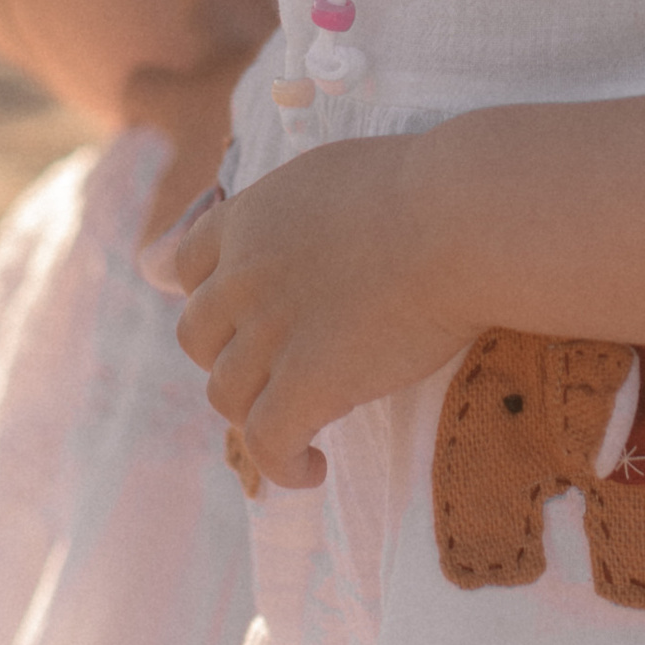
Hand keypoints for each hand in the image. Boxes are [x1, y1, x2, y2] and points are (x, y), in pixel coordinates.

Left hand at [173, 133, 475, 489]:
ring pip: (225, 395)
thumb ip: (292, 211)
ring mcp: (271, 332)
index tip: (239, 320)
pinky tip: (313, 468)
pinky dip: (282, 466)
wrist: (460, 223)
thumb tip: (297, 240)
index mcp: (250, 218)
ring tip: (299, 427)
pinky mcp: (307, 383)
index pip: (185, 266)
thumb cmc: (422, 191)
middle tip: (276, 373)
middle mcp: (244, 275)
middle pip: (197, 336)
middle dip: (229, 357)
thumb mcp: (331, 176)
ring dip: (256, 414)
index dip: (210, 297)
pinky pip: (266, 444)